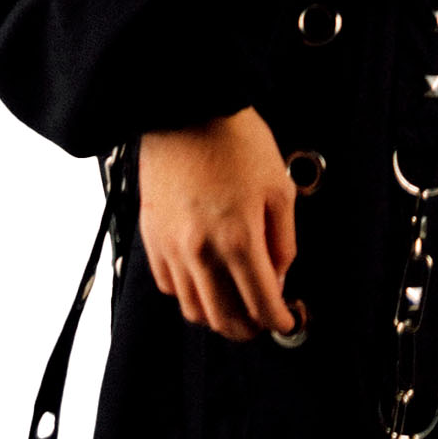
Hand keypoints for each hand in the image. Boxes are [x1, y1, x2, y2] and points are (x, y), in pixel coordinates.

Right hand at [136, 106, 297, 341]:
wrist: (186, 109)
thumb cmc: (236, 141)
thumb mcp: (279, 186)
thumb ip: (283, 240)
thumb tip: (280, 277)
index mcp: (239, 239)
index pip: (261, 303)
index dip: (277, 320)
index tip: (285, 322)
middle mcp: (202, 252)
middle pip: (224, 317)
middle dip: (247, 329)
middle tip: (261, 323)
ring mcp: (172, 247)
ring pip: (192, 309)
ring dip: (216, 318)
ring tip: (232, 308)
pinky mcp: (152, 236)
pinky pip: (167, 285)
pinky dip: (187, 295)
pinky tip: (202, 284)